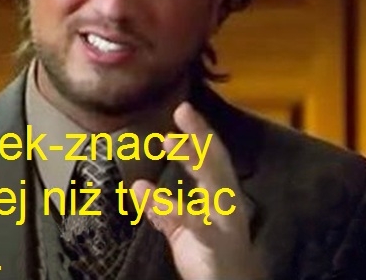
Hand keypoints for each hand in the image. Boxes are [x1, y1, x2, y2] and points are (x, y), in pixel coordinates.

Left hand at [132, 102, 263, 279]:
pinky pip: (196, 223)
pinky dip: (173, 208)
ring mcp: (226, 221)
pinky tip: (151, 195)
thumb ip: (162, 209)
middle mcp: (227, 202)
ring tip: (169, 141)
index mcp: (219, 196)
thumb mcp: (183, 229)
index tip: (182, 111)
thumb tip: (137, 185)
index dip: (198, 133)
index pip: (211, 158)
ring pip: (215, 182)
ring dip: (194, 158)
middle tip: (183, 109)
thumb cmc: (211, 256)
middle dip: (201, 134)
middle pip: (216, 161)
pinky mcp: (218, 243)